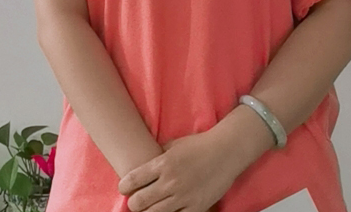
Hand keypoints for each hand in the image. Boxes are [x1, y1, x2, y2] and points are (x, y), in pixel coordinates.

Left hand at [117, 130, 244, 211]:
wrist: (226, 152)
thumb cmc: (198, 145)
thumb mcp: (173, 145)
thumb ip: (156, 156)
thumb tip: (140, 164)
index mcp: (162, 164)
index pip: (132, 181)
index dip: (123, 187)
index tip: (124, 188)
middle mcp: (171, 182)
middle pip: (138, 202)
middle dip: (133, 203)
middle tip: (136, 200)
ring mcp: (184, 197)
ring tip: (149, 207)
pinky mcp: (197, 207)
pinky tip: (168, 210)